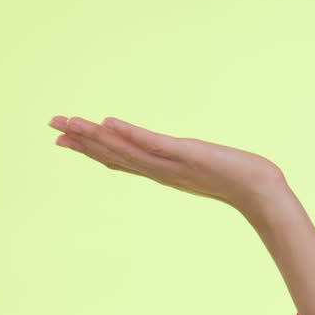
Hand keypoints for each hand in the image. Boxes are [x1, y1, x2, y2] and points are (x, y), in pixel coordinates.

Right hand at [48, 115, 286, 212]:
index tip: (64, 139)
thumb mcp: (204, 168)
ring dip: (95, 135)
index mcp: (161, 172)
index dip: (90, 149)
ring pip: (125, 149)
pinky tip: (109, 122)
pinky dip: (129, 133)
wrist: (261, 193)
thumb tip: (180, 156)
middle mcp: (160, 170)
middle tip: (52, 124)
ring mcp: (171, 164)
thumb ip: (188, 163)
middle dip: (82, 140)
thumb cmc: (239, 180)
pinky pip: (153, 143)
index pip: (119, 160)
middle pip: (113, 154)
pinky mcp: (187, 154)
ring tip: (70, 121)